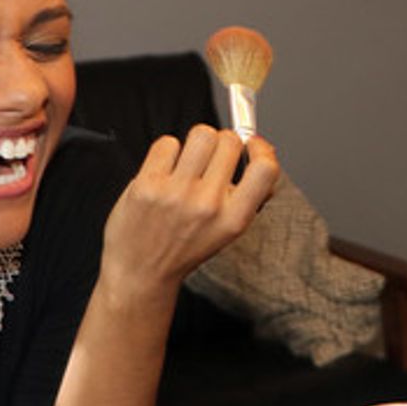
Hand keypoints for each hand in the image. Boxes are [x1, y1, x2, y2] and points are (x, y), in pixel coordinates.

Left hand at [102, 126, 279, 302]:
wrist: (141, 271)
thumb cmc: (183, 248)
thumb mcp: (225, 230)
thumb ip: (247, 195)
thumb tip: (261, 152)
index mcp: (233, 219)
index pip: (265, 169)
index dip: (261, 148)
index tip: (253, 143)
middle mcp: (207, 206)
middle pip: (229, 141)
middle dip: (222, 143)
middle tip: (210, 159)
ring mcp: (176, 193)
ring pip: (201, 134)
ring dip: (196, 142)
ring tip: (188, 162)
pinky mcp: (148, 184)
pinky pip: (167, 143)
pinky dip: (167, 152)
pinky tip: (165, 172)